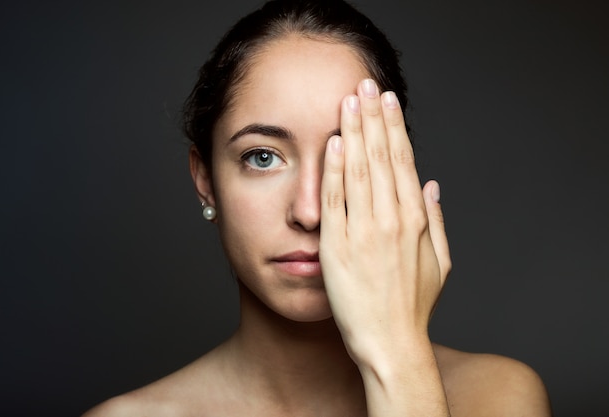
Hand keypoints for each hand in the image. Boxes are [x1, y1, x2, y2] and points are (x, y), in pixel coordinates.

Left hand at [319, 78, 450, 363]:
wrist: (390, 343)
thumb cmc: (414, 306)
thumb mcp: (439, 263)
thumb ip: (435, 220)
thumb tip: (431, 186)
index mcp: (415, 220)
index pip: (402, 160)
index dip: (393, 127)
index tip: (386, 101)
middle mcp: (390, 219)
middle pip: (380, 156)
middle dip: (372, 117)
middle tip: (364, 84)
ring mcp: (363, 231)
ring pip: (358, 170)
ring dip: (353, 132)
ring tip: (347, 101)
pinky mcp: (337, 246)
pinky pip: (334, 201)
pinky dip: (334, 170)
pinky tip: (333, 144)